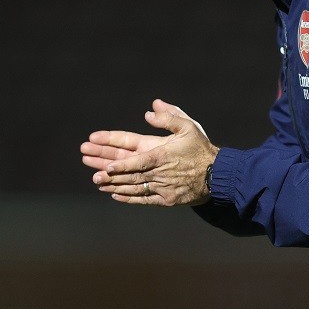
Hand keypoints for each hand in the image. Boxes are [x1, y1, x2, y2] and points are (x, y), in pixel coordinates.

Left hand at [80, 99, 218, 205]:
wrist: (217, 175)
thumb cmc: (201, 149)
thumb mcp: (189, 127)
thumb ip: (169, 116)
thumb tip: (150, 109)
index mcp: (163, 154)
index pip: (136, 158)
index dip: (120, 161)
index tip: (105, 164)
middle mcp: (159, 172)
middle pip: (130, 173)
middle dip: (108, 171)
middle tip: (90, 169)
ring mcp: (162, 187)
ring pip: (134, 187)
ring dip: (114, 185)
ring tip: (96, 182)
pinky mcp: (166, 199)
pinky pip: (144, 200)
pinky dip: (128, 198)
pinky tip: (114, 194)